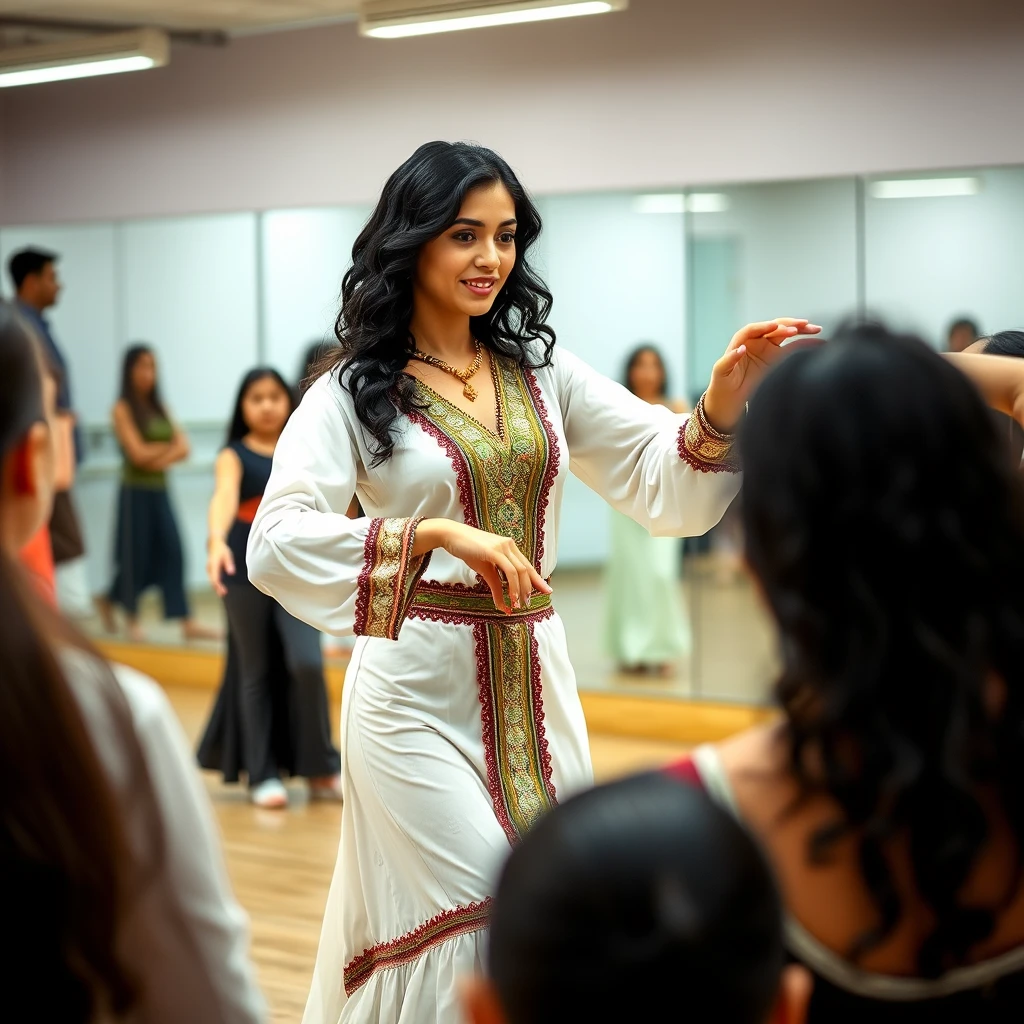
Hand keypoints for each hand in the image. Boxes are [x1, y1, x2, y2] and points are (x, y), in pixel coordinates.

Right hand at [206, 538, 234, 597]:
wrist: (214, 544)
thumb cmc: (222, 550)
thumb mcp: (227, 555)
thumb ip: (229, 564)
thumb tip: (231, 573)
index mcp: (213, 565)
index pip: (215, 578)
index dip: (218, 585)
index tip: (223, 591)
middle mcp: (209, 568)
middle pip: (212, 580)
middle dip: (217, 588)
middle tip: (222, 594)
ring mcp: (209, 569)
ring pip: (211, 580)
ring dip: (216, 587)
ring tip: (222, 593)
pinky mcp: (210, 570)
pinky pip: (212, 578)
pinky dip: (215, 583)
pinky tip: (220, 588)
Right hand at [440, 521, 551, 612]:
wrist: (451, 535)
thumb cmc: (467, 550)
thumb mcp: (484, 567)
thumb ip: (495, 580)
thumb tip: (501, 598)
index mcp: (509, 547)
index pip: (527, 566)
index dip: (537, 580)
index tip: (546, 591)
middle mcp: (509, 545)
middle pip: (526, 570)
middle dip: (530, 589)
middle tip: (528, 604)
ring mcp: (502, 547)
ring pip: (519, 572)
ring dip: (520, 591)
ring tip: (518, 605)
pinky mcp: (494, 551)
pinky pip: (508, 572)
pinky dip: (510, 587)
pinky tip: (509, 599)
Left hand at [703, 319, 822, 431]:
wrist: (730, 398)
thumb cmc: (722, 383)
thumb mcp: (721, 372)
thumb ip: (729, 360)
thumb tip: (741, 348)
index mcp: (741, 341)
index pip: (754, 330)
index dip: (764, 327)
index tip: (774, 327)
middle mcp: (756, 341)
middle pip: (773, 328)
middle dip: (787, 325)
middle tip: (801, 325)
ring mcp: (768, 348)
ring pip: (786, 334)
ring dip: (800, 330)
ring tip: (814, 329)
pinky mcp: (778, 358)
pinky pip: (793, 348)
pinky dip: (805, 344)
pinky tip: (818, 342)